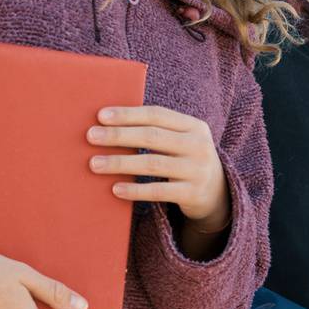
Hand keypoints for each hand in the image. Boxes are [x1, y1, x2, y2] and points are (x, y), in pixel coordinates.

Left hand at [89, 105, 230, 227]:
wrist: (218, 194)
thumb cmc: (185, 160)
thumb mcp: (180, 141)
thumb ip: (156, 131)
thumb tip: (107, 125)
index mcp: (194, 126)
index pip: (157, 115)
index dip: (128, 114)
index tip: (100, 116)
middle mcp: (199, 145)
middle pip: (152, 137)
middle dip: (119, 136)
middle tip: (91, 136)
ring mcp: (197, 170)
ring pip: (152, 164)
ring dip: (120, 163)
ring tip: (94, 164)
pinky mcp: (193, 194)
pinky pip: (159, 191)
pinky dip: (135, 190)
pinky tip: (115, 189)